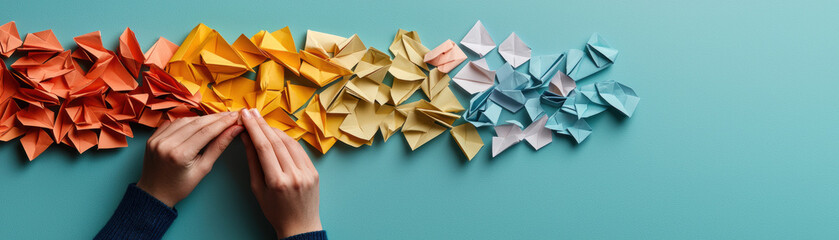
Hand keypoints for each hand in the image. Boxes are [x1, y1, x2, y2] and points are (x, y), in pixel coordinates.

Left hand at [137, 111, 243, 206]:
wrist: (155, 193)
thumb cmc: (180, 186)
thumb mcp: (203, 169)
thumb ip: (218, 147)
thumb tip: (234, 130)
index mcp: (180, 154)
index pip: (206, 132)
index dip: (223, 122)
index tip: (235, 116)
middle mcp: (166, 144)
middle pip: (196, 123)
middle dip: (215, 118)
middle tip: (229, 115)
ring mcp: (157, 139)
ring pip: (184, 120)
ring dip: (201, 118)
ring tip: (215, 119)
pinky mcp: (152, 137)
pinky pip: (172, 123)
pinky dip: (186, 121)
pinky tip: (196, 122)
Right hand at [239, 108, 321, 238]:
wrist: (300, 226)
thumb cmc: (274, 211)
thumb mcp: (257, 189)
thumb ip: (253, 162)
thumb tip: (247, 138)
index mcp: (277, 182)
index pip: (263, 147)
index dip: (253, 128)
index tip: (245, 115)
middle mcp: (294, 175)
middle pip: (276, 142)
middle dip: (261, 124)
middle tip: (250, 111)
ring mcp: (307, 172)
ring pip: (289, 142)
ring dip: (274, 129)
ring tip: (261, 121)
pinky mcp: (314, 171)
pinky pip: (299, 150)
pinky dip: (287, 139)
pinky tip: (277, 134)